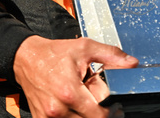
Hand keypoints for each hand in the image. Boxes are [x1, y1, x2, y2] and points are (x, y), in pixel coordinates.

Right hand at [12, 35, 135, 117]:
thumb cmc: (54, 53)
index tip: (115, 106)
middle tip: (98, 99)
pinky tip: (73, 105)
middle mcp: (59, 109)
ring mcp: (48, 117)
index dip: (111, 112)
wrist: (26, 58)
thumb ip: (111, 55)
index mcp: (70, 92)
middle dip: (99, 113)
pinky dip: (72, 117)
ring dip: (85, 115)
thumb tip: (132, 63)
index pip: (99, 116)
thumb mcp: (85, 48)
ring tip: (84, 100)